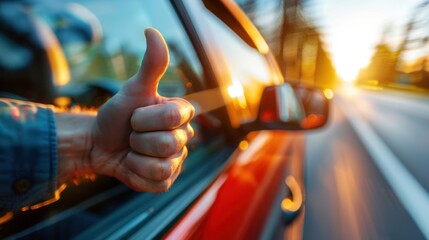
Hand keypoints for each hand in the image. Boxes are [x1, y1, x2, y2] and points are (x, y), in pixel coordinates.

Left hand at [69, 28, 194, 191]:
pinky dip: (135, 175)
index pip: (172, 117)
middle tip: (132, 135)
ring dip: (136, 158)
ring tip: (132, 150)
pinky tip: (132, 165)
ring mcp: (177, 162)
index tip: (135, 116)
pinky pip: (156, 183)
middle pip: (168, 144)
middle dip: (138, 139)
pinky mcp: (166, 182)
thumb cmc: (117, 115)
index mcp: (181, 114)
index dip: (145, 118)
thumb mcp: (133, 90)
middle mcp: (184, 138)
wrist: (99, 143)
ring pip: (162, 166)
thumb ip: (150, 65)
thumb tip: (152, 31)